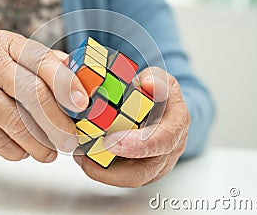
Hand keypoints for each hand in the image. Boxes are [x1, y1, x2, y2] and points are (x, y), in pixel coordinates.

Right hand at [0, 30, 88, 161]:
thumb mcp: (14, 57)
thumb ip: (47, 65)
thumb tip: (80, 80)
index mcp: (7, 44)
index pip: (42, 61)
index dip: (65, 84)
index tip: (81, 104)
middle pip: (31, 93)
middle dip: (56, 121)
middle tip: (69, 139)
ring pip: (14, 121)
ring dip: (38, 143)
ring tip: (50, 152)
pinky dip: (15, 150)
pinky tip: (24, 151)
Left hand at [73, 67, 189, 186]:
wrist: (165, 110)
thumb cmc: (161, 94)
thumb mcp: (161, 78)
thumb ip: (156, 79)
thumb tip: (148, 84)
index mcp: (176, 125)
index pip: (163, 141)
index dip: (137, 144)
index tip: (111, 141)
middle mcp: (169, 151)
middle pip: (143, 173)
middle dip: (112, 170)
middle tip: (85, 156)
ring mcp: (156, 166)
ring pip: (128, 179)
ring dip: (101, 171)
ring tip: (79, 155)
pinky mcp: (141, 171)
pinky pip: (121, 176)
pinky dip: (101, 170)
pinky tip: (84, 156)